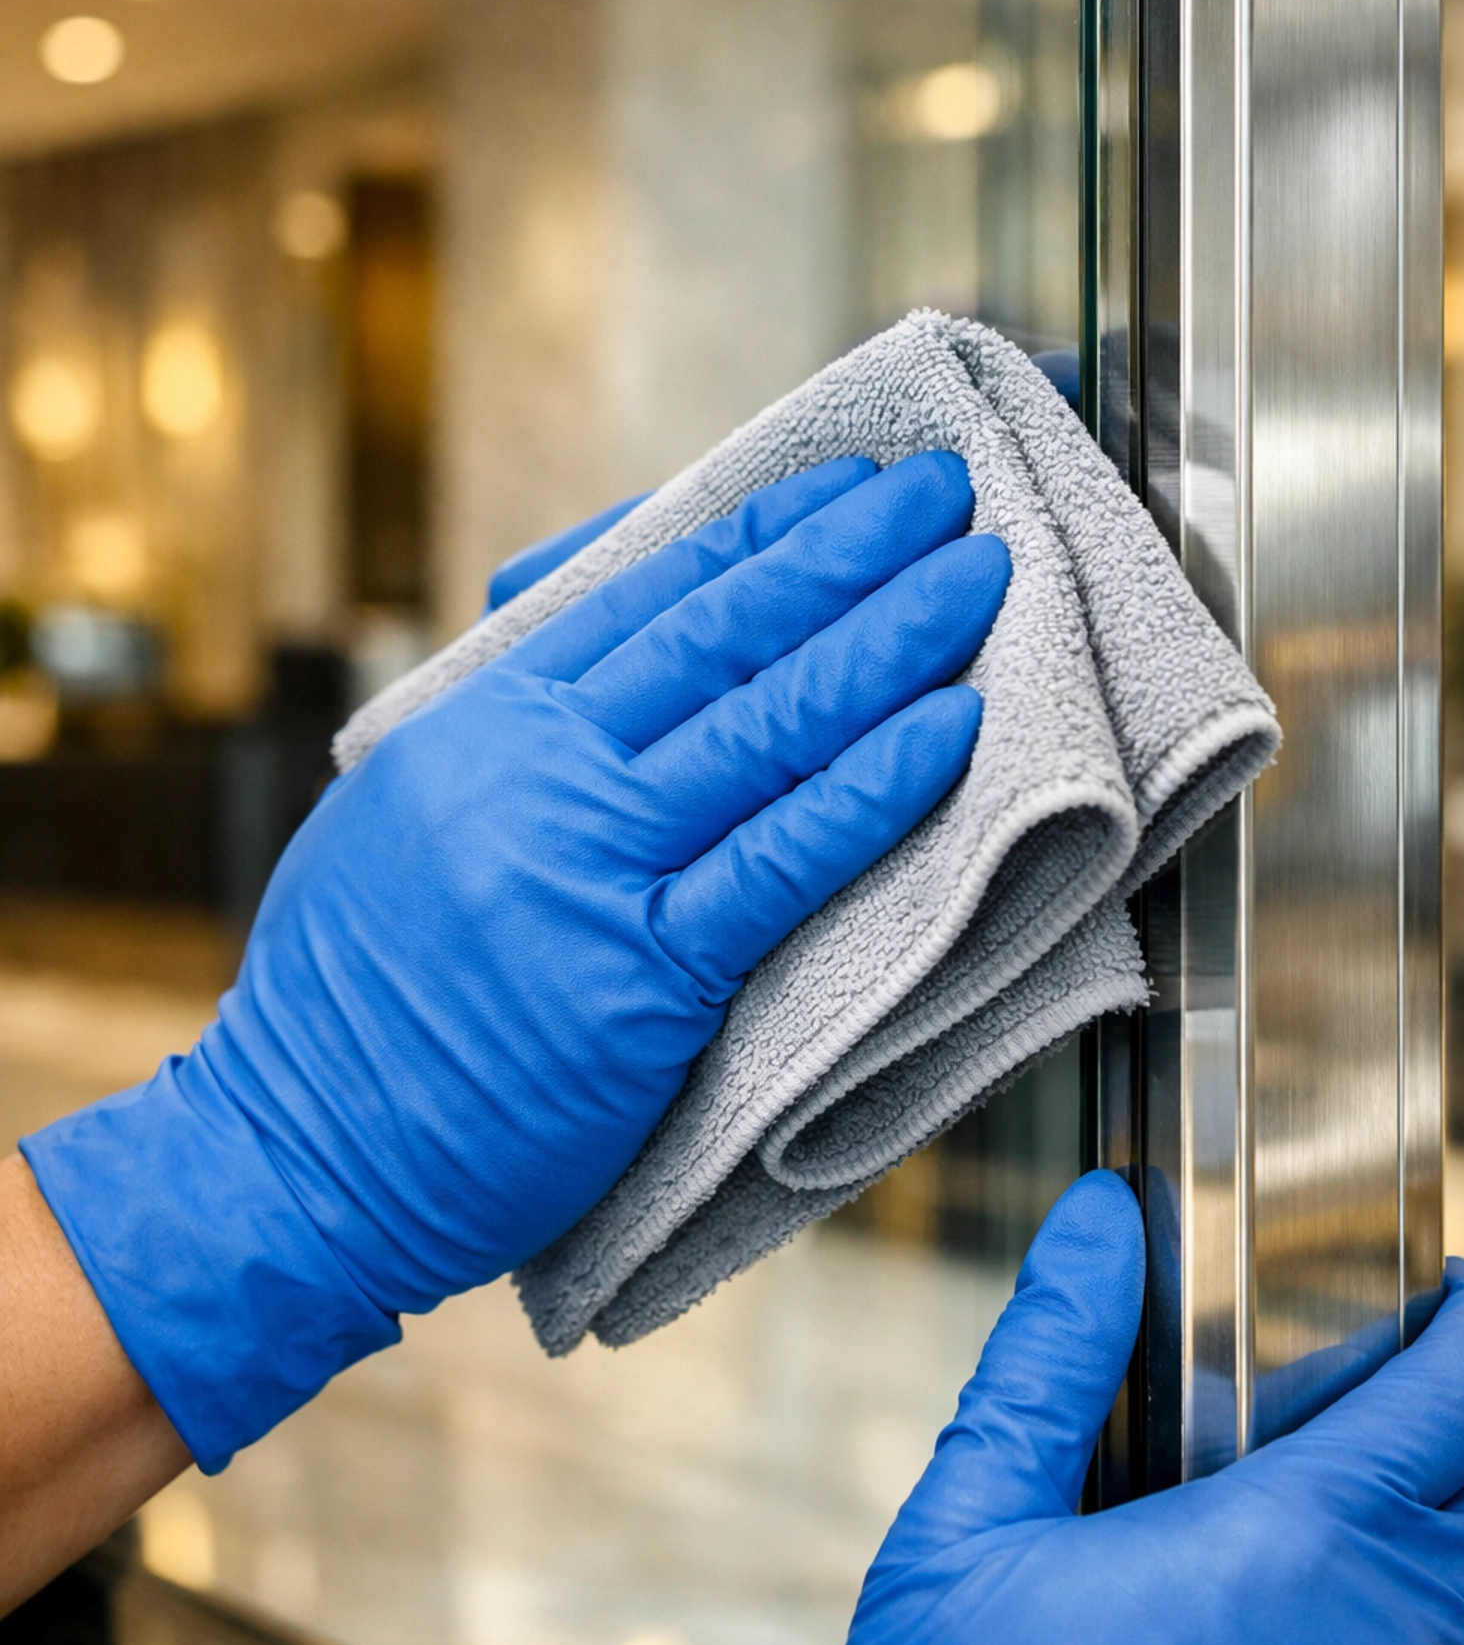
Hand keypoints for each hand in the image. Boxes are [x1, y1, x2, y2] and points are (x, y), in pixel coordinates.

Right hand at [23, 453, 1007, 1470]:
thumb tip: (590, 648)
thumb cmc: (359, 1001)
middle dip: (845, 554)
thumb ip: (500, 730)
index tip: (845, 489)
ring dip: (886, 640)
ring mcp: (589, 869)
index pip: (645, 596)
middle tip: (942, 494)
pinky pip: (777, 864)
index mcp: (480, 722)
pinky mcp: (640, 980)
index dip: (760, 534)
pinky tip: (947, 731)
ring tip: (976, 577)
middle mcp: (536, 772)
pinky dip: (870, 789)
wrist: (305, 1155)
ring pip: (764, 728)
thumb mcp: (404, 814)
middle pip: (721, 637)